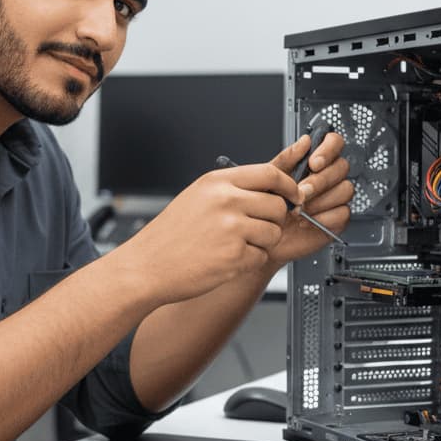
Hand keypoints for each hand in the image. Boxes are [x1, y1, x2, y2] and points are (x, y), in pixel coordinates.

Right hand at [118, 161, 301, 304]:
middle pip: (278, 205)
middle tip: (254, 229)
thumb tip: (270, 188)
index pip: (270, 173)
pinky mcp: (234, 256)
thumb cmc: (169, 236)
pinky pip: (261, 257)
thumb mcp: (197, 197)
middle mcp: (226, 201)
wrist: (146, 266)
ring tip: (234, 246)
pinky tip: (226, 260)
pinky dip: (249, 262)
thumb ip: (232, 189)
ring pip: (274, 233)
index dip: (288, 186)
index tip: (294, 196)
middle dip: (273, 220)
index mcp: (217, 182)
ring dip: (262, 243)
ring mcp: (231, 229)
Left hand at [264, 132, 353, 267]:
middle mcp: (327, 178)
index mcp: (313, 162)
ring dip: (321, 200)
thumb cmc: (267, 206)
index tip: (313, 163)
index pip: (334, 143)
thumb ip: (288, 158)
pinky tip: (308, 221)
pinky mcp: (337, 218)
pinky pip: (343, 212)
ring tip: (301, 209)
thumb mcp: (271, 178)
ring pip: (345, 190)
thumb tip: (305, 141)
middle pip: (341, 167)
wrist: (264, 235)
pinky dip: (324, 217)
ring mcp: (334, 198)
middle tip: (301, 192)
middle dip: (320, 181)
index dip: (328, 150)